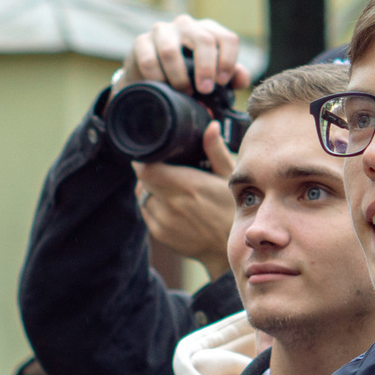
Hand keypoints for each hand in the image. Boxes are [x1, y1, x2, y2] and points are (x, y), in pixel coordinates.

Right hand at [115, 15, 247, 98]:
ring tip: (183, 91)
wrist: (149, 78)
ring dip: (179, 76)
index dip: (228, 61)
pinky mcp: (141, 42)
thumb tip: (241, 79)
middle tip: (205, 90)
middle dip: (206, 68)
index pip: (227, 39)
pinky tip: (162, 87)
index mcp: (208, 30)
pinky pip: (149, 60)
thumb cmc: (186, 75)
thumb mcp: (211, 76)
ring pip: (171, 50)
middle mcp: (187, 25)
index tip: (223, 83)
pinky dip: (157, 78)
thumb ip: (231, 77)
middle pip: (203, 40)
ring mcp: (162, 31)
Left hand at [136, 125, 238, 276]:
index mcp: (190, 186)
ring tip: (163, 183)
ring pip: (141, 195)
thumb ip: (215, 151)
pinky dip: (150, 202)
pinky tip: (165, 200)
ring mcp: (164, 221)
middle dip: (146, 170)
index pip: (148, 169)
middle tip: (158, 165)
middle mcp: (173, 204)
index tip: (149, 153)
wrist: (229, 249)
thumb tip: (211, 125)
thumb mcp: (229, 178)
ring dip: (147, 186)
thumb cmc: (233, 210)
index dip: (144, 159)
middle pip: (142, 180)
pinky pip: (145, 211)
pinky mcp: (159, 234)